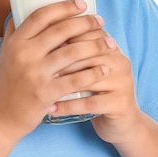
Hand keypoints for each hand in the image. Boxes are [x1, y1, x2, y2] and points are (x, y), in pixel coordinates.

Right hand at [0, 0, 114, 141]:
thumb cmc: (6, 81)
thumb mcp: (6, 52)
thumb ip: (16, 31)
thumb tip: (25, 6)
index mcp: (16, 41)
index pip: (41, 15)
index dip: (63, 7)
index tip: (82, 3)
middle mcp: (24, 54)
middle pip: (60, 30)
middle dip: (85, 23)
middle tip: (100, 20)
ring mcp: (35, 74)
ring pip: (72, 53)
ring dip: (95, 46)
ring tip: (109, 42)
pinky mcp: (45, 93)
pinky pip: (75, 80)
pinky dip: (92, 73)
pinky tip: (104, 68)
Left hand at [49, 16, 142, 144]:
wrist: (122, 123)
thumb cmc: (96, 91)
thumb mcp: (88, 68)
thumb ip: (74, 50)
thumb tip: (41, 33)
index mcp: (111, 47)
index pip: (87, 33)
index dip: (63, 36)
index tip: (40, 43)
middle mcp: (120, 60)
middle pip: (86, 54)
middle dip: (58, 60)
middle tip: (35, 65)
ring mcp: (122, 82)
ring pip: (86, 78)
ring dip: (60, 82)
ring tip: (38, 86)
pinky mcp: (120, 104)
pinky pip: (89, 103)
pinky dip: (68, 106)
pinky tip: (51, 108)